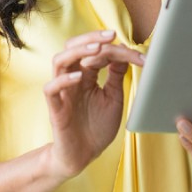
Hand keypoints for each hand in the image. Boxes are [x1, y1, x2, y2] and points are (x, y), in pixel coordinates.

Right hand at [42, 30, 144, 179]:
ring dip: (78, 51)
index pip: (96, 53)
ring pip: (59, 61)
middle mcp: (72, 79)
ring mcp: (62, 93)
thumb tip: (124, 51)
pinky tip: (80, 77)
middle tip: (111, 35)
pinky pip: (51, 88)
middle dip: (90, 37)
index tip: (140, 55)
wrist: (83, 157)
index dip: (116, 50)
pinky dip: (64, 80)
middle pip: (72, 47)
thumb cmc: (96, 128)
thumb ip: (115, 76)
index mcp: (85, 76)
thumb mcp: (113, 98)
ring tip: (97, 49)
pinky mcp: (55, 109)